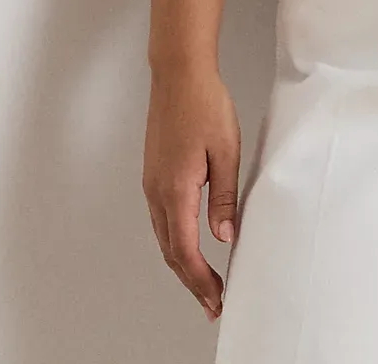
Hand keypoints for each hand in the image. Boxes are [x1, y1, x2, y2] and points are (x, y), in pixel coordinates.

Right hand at [142, 65, 240, 320]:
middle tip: (212, 303)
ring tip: (204, 282)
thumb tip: (225, 236)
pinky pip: (161, 220)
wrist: (178, 74)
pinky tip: (188, 244)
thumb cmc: (204, 105)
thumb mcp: (226, 150)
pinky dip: (174, 242)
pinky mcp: (154, 174)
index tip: (217, 299)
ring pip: (164, 238)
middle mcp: (157, 192)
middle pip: (170, 252)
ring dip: (182, 264)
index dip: (201, 280)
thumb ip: (224, 196)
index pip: (186, 251)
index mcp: (175, 190)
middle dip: (191, 281)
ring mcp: (152, 184)